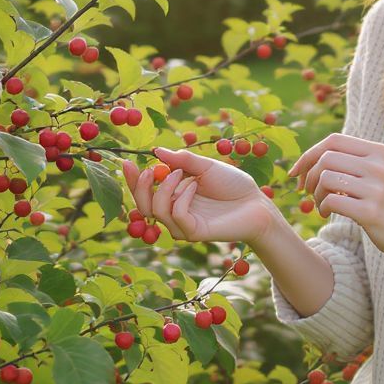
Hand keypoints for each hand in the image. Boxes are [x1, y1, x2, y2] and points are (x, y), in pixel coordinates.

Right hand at [121, 148, 276, 246]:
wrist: (256, 202)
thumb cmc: (233, 184)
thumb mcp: (206, 166)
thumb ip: (183, 161)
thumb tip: (157, 151)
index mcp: (174, 195)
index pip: (146, 191)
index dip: (133, 179)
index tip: (127, 162)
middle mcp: (175, 212)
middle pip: (143, 205)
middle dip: (140, 187)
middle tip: (149, 169)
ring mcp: (183, 224)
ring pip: (157, 210)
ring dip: (167, 188)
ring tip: (184, 175)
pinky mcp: (193, 232)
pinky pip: (177, 215)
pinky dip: (182, 197)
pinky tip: (195, 186)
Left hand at [288, 133, 383, 266]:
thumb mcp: (383, 173)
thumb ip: (357, 161)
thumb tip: (315, 157)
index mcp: (380, 152)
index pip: (333, 140)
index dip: (309, 153)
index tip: (297, 171)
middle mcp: (379, 166)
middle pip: (326, 158)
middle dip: (309, 175)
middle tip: (308, 191)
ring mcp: (376, 188)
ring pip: (326, 178)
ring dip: (315, 193)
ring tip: (321, 204)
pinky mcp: (371, 212)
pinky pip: (332, 201)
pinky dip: (322, 207)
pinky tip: (326, 213)